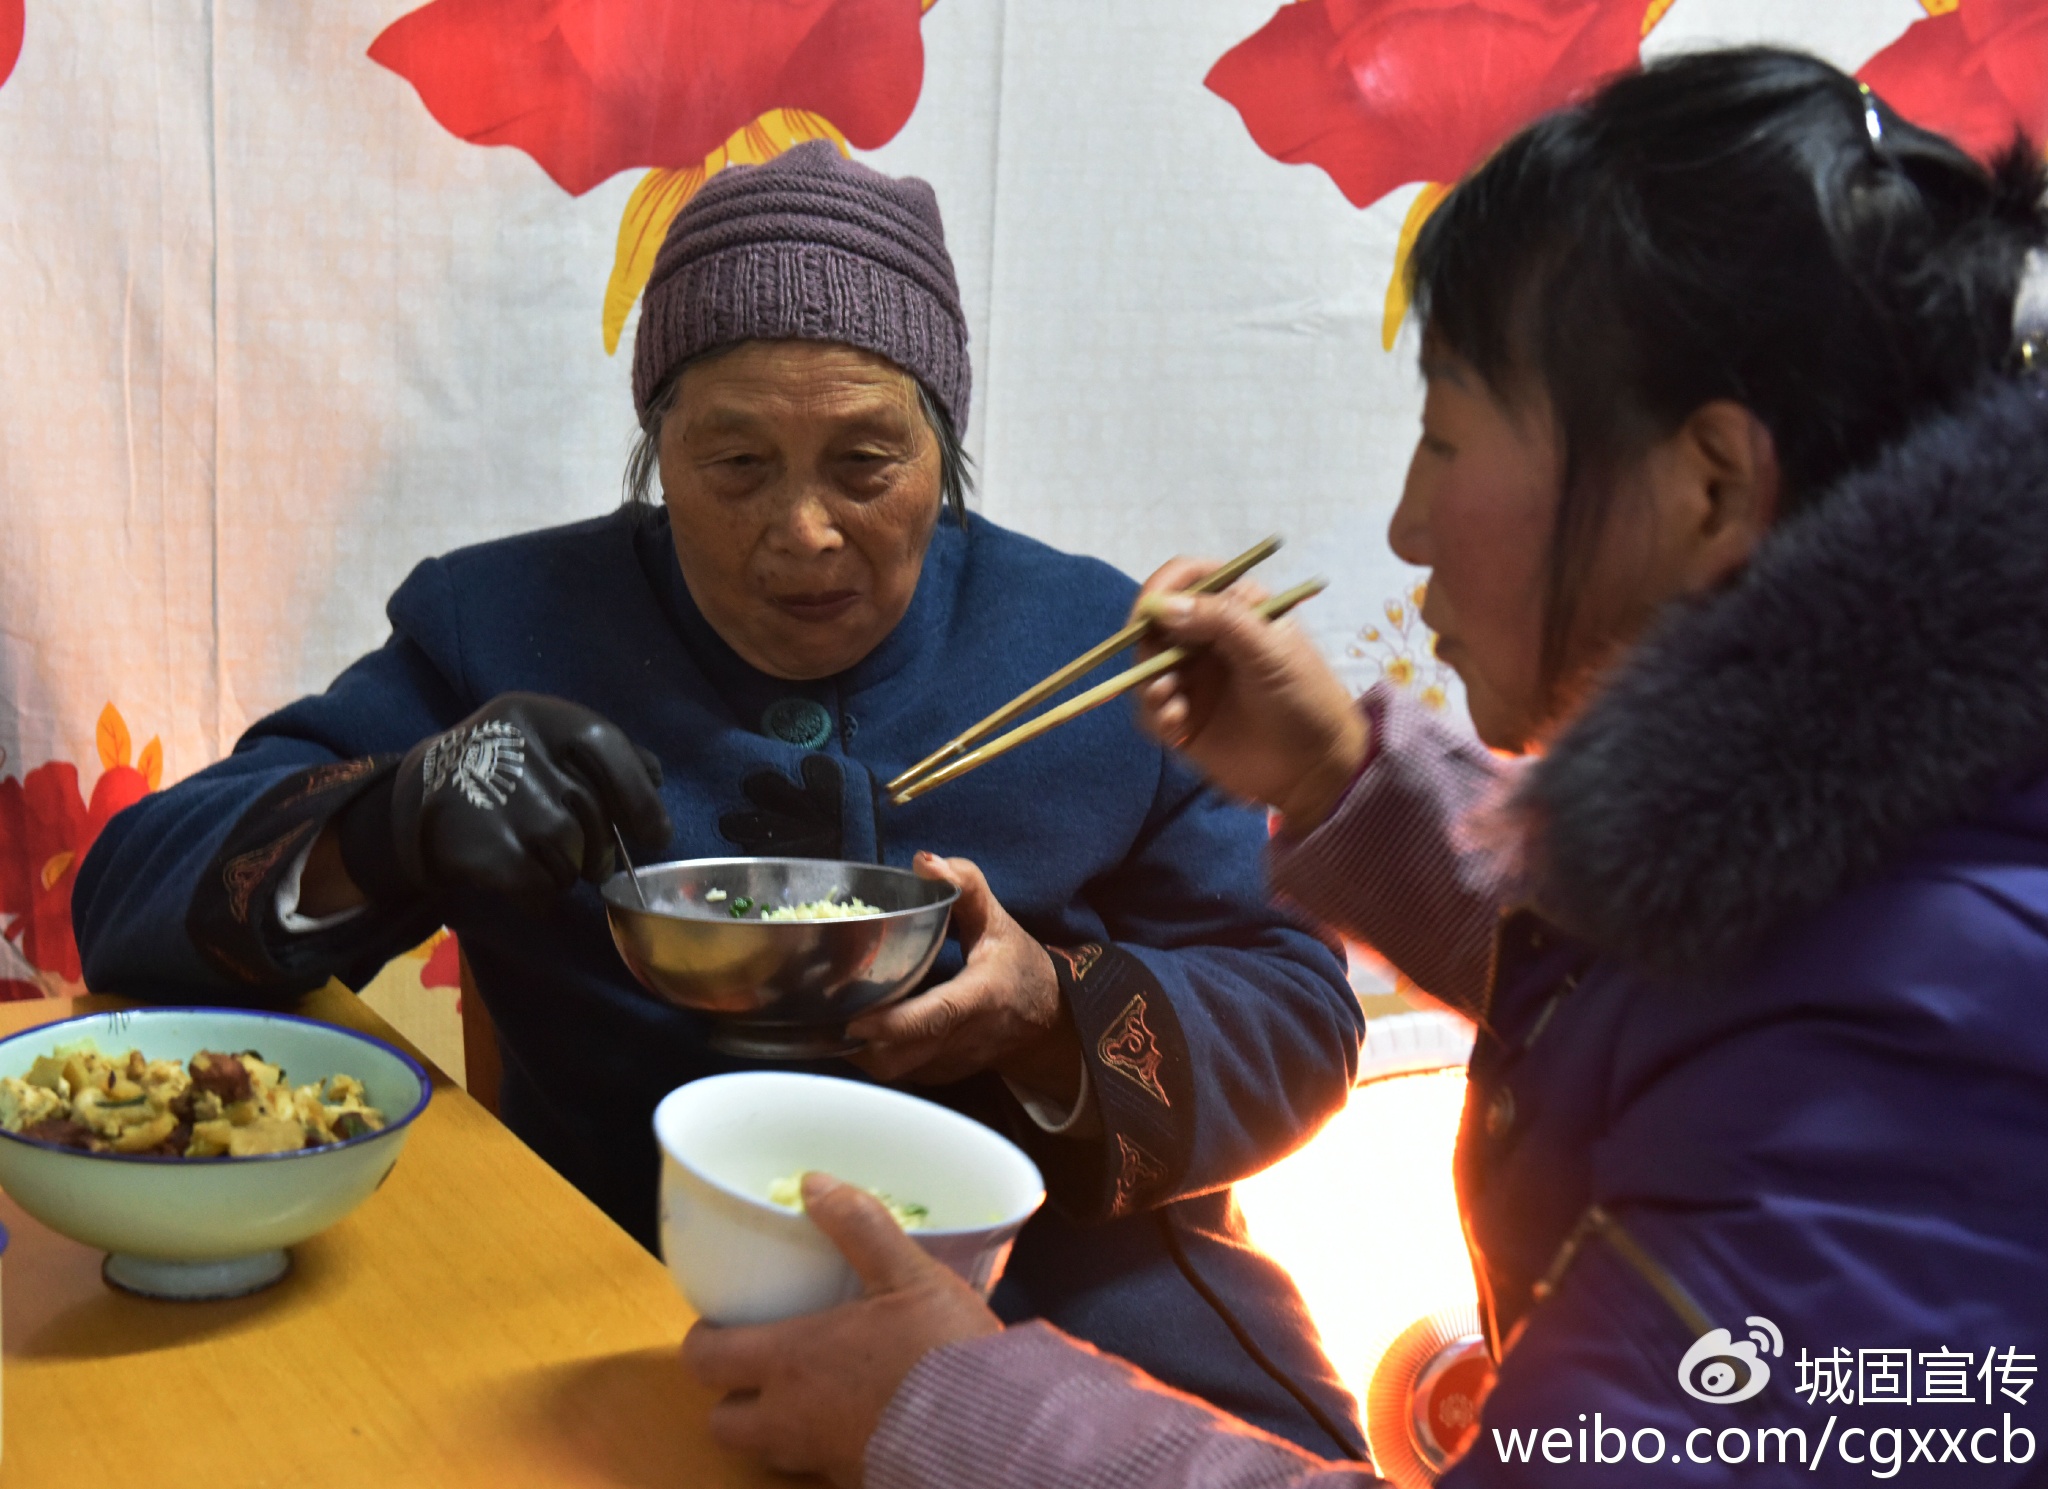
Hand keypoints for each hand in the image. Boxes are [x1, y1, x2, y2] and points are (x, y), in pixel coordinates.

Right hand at [338, 692, 670, 907]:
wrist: (419, 793)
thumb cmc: (505, 765)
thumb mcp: (548, 739)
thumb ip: (607, 754)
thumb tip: (656, 781)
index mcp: (540, 716)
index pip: (607, 748)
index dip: (640, 796)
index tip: (657, 834)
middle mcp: (518, 751)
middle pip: (593, 814)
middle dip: (602, 847)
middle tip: (594, 858)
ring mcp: (497, 800)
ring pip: (570, 855)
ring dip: (570, 870)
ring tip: (549, 860)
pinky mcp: (479, 847)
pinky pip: (539, 886)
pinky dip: (542, 894)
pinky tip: (525, 881)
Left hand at [684, 1172, 1001, 1486]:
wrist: (992, 1430)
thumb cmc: (943, 1350)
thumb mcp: (908, 1274)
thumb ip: (860, 1227)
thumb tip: (815, 1184)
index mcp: (792, 1361)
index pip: (706, 1360)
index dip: (703, 1341)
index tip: (719, 1325)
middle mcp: (792, 1419)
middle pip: (722, 1423)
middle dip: (728, 1396)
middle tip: (757, 1364)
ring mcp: (820, 1459)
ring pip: (766, 1451)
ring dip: (772, 1425)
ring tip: (805, 1393)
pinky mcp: (852, 1481)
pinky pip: (814, 1467)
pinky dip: (819, 1445)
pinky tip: (854, 1419)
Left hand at [846, 853, 1075, 1095]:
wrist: (1047, 1023)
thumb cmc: (1018, 967)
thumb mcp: (998, 921)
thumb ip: (965, 886)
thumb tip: (923, 862)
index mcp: (980, 998)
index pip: (936, 1017)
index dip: (893, 1023)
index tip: (854, 1018)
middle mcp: (962, 1039)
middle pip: (899, 1057)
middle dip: (856, 1041)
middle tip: (826, 1009)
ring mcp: (948, 1065)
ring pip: (892, 1071)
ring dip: (859, 1050)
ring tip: (833, 1015)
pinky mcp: (937, 1077)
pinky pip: (897, 1072)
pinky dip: (873, 1053)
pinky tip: (860, 1026)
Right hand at [1132, 558, 1369, 834]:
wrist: (1315, 767)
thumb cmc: (1305, 698)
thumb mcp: (1271, 651)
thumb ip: (1221, 620)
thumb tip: (1160, 605)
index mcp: (1234, 608)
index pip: (1186, 578)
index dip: (1162, 588)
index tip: (1148, 610)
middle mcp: (1207, 638)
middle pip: (1154, 624)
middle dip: (1148, 644)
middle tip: (1159, 669)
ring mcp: (1192, 678)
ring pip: (1145, 667)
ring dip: (1149, 682)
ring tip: (1170, 701)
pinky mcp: (1182, 717)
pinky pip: (1149, 709)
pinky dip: (1154, 714)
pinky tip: (1178, 724)